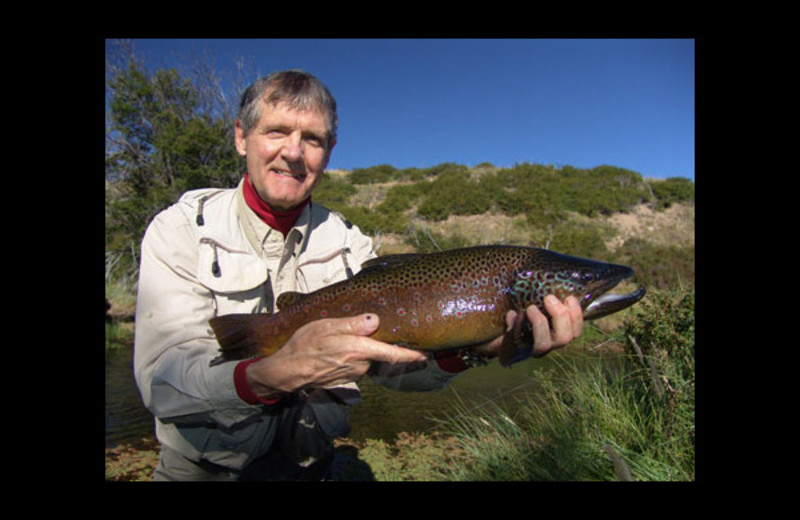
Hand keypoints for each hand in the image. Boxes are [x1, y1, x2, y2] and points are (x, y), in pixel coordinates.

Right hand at [244, 313, 426, 398]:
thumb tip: (373, 320)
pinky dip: (352, 356)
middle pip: (379, 352)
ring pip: (367, 358)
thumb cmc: (305, 346)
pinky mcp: (345, 378)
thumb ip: (352, 323)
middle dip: (378, 343)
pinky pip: (356, 364)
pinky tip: (337, 349)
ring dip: (362, 349)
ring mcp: (353, 374)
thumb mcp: (327, 326)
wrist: (287, 371)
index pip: (393, 354)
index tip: (425, 355)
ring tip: (344, 338)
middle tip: (369, 329)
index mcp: (359, 350)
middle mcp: (360, 365)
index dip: (411, 355)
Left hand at [474, 295, 583, 359]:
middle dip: (560, 317)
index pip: (576, 331)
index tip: (568, 297)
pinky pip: (518, 343)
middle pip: (564, 339)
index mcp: (554, 330)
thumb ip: (538, 284)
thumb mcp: (526, 294)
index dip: (577, 315)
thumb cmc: (510, 305)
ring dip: (540, 324)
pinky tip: (510, 314)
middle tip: (548, 298)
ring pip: (544, 346)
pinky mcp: (511, 351)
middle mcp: (545, 343)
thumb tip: (542, 260)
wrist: (483, 326)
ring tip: (529, 308)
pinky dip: (516, 326)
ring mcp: (528, 350)